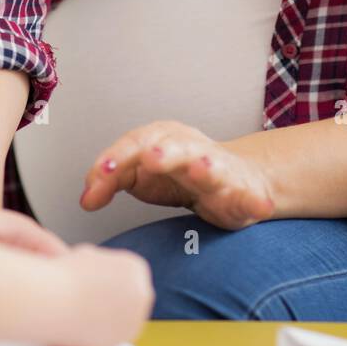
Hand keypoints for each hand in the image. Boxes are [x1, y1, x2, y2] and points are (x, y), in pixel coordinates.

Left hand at [80, 120, 276, 230]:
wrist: (233, 176)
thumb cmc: (178, 174)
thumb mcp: (139, 173)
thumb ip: (111, 180)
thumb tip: (85, 199)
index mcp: (163, 138)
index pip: (135, 145)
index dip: (117, 160)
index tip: (100, 177)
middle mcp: (191, 149)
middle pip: (175, 147)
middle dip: (164, 152)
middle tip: (151, 157)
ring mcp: (220, 171)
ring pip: (213, 167)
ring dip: (206, 167)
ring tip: (201, 170)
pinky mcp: (244, 193)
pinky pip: (252, 196)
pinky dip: (257, 200)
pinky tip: (261, 207)